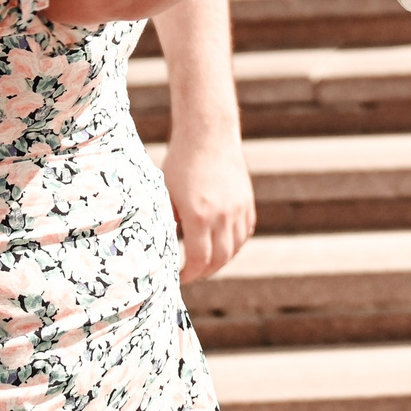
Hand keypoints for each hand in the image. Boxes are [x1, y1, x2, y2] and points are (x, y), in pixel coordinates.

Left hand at [162, 120, 254, 282]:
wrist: (208, 133)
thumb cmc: (180, 163)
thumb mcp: (165, 195)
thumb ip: (168, 222)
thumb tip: (163, 246)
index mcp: (198, 216)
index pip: (198, 260)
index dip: (188, 274)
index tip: (178, 277)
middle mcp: (222, 215)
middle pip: (220, 260)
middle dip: (205, 272)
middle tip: (192, 274)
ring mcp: (238, 208)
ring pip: (235, 248)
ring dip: (221, 260)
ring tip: (207, 262)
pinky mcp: (247, 201)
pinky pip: (245, 231)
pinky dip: (235, 243)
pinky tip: (223, 243)